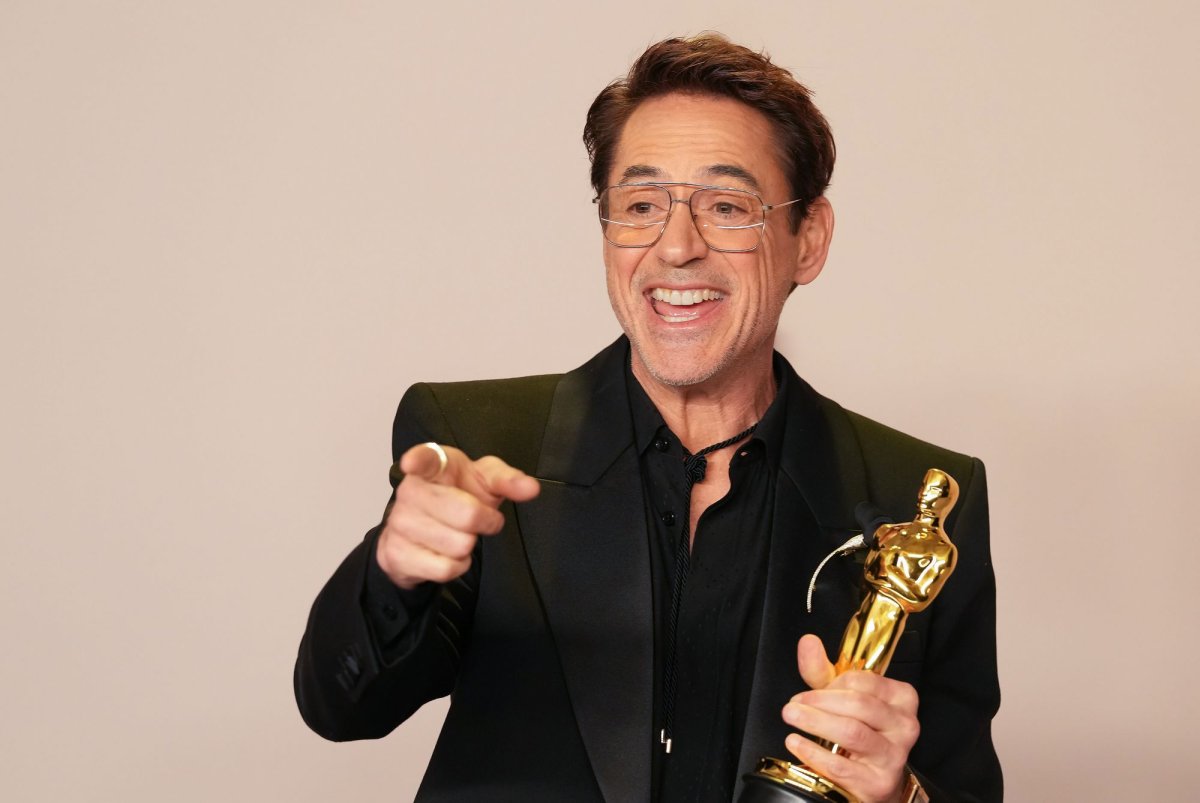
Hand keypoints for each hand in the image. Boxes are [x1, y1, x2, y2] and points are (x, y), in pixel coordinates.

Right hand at [376, 443, 539, 589]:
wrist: (424, 527)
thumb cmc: (459, 495)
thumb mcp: (485, 481)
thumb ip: (508, 480)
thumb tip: (531, 488)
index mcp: (433, 466)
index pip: (424, 459)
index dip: (419, 460)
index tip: (412, 463)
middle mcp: (411, 492)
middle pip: (467, 514)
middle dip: (484, 521)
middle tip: (479, 517)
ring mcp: (400, 523)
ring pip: (459, 545)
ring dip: (468, 544)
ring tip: (457, 532)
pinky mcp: (397, 553)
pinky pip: (446, 568)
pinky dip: (457, 565)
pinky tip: (447, 552)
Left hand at [781, 634, 919, 802]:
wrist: (873, 779)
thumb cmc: (860, 730)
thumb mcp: (841, 698)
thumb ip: (822, 671)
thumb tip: (808, 642)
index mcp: (902, 698)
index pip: (863, 681)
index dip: (830, 684)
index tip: (808, 693)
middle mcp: (905, 725)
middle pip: (858, 704)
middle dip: (818, 702)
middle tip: (792, 705)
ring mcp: (894, 756)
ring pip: (852, 732)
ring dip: (815, 723)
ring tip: (792, 717)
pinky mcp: (879, 783)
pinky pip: (841, 765)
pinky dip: (813, 752)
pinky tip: (796, 743)